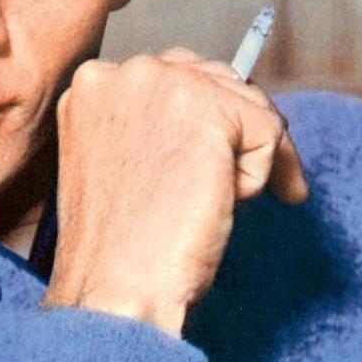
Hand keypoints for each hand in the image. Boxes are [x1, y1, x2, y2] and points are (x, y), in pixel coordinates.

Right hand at [40, 46, 308, 336]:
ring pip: (248, 106)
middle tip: (244, 184)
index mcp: (93, 86)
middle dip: (241, 131)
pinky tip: (228, 205)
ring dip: (253, 158)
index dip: (209, 119)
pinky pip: (269, 133)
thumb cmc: (120, 246)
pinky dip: (264, 176)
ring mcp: (164, 86)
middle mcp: (124, 73)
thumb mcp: (125, 165)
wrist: (116, 287)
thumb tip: (232, 116)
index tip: (219, 157)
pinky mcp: (208, 112)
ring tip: (225, 203)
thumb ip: (158, 128)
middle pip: (218, 81)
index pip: (176, 76)